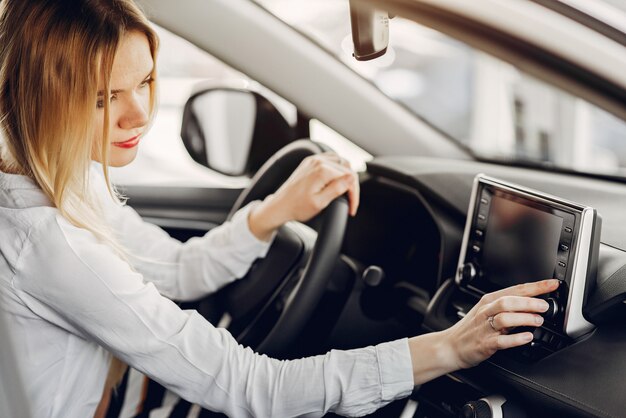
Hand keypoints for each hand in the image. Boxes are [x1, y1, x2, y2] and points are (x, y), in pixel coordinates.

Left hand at [248, 153, 358, 240]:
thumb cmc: (297, 207)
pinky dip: (337, 168)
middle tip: (351, 201)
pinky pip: (330, 159)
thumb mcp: (320, 202)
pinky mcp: (309, 162)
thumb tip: (352, 179)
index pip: (349, 177)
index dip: (354, 194)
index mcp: (322, 170)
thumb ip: (337, 189)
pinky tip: (338, 179)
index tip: (352, 208)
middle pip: (346, 168)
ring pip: (340, 161)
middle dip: (352, 185)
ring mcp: (313, 160)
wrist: (280, 206)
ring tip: (346, 190)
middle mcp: (318, 161)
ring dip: (346, 174)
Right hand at [407, 279, 558, 384]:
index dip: (535, 287)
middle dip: (529, 302)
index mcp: (488, 301)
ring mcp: (485, 328)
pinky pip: (502, 340)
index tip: (552, 284)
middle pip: (508, 301)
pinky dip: (516, 339)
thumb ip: (508, 308)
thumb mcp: (487, 312)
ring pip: (505, 318)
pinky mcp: (485, 344)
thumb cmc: (472, 329)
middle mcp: (486, 312)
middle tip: (545, 306)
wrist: (451, 346)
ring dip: (524, 318)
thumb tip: (534, 304)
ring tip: (538, 321)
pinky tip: (527, 337)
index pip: (515, 290)